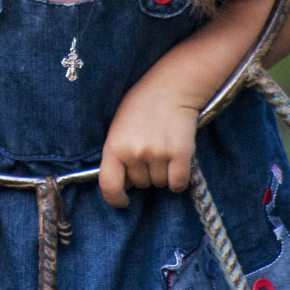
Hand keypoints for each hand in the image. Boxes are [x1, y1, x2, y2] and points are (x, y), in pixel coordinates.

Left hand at [98, 83, 198, 208]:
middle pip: (139, 184)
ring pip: (160, 183)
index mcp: (114, 147)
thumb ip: (117, 155)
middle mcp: (135, 153)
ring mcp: (158, 154)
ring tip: (162, 149)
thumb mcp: (118, 128)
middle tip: (149, 150)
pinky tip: (177, 163)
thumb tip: (124, 185)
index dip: (115, 198)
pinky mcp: (181, 155)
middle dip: (144, 173)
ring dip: (162, 174)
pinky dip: (178, 179)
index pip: (109, 185)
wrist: (170, 88)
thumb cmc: (140, 106)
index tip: (123, 200)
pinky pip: (178, 183)